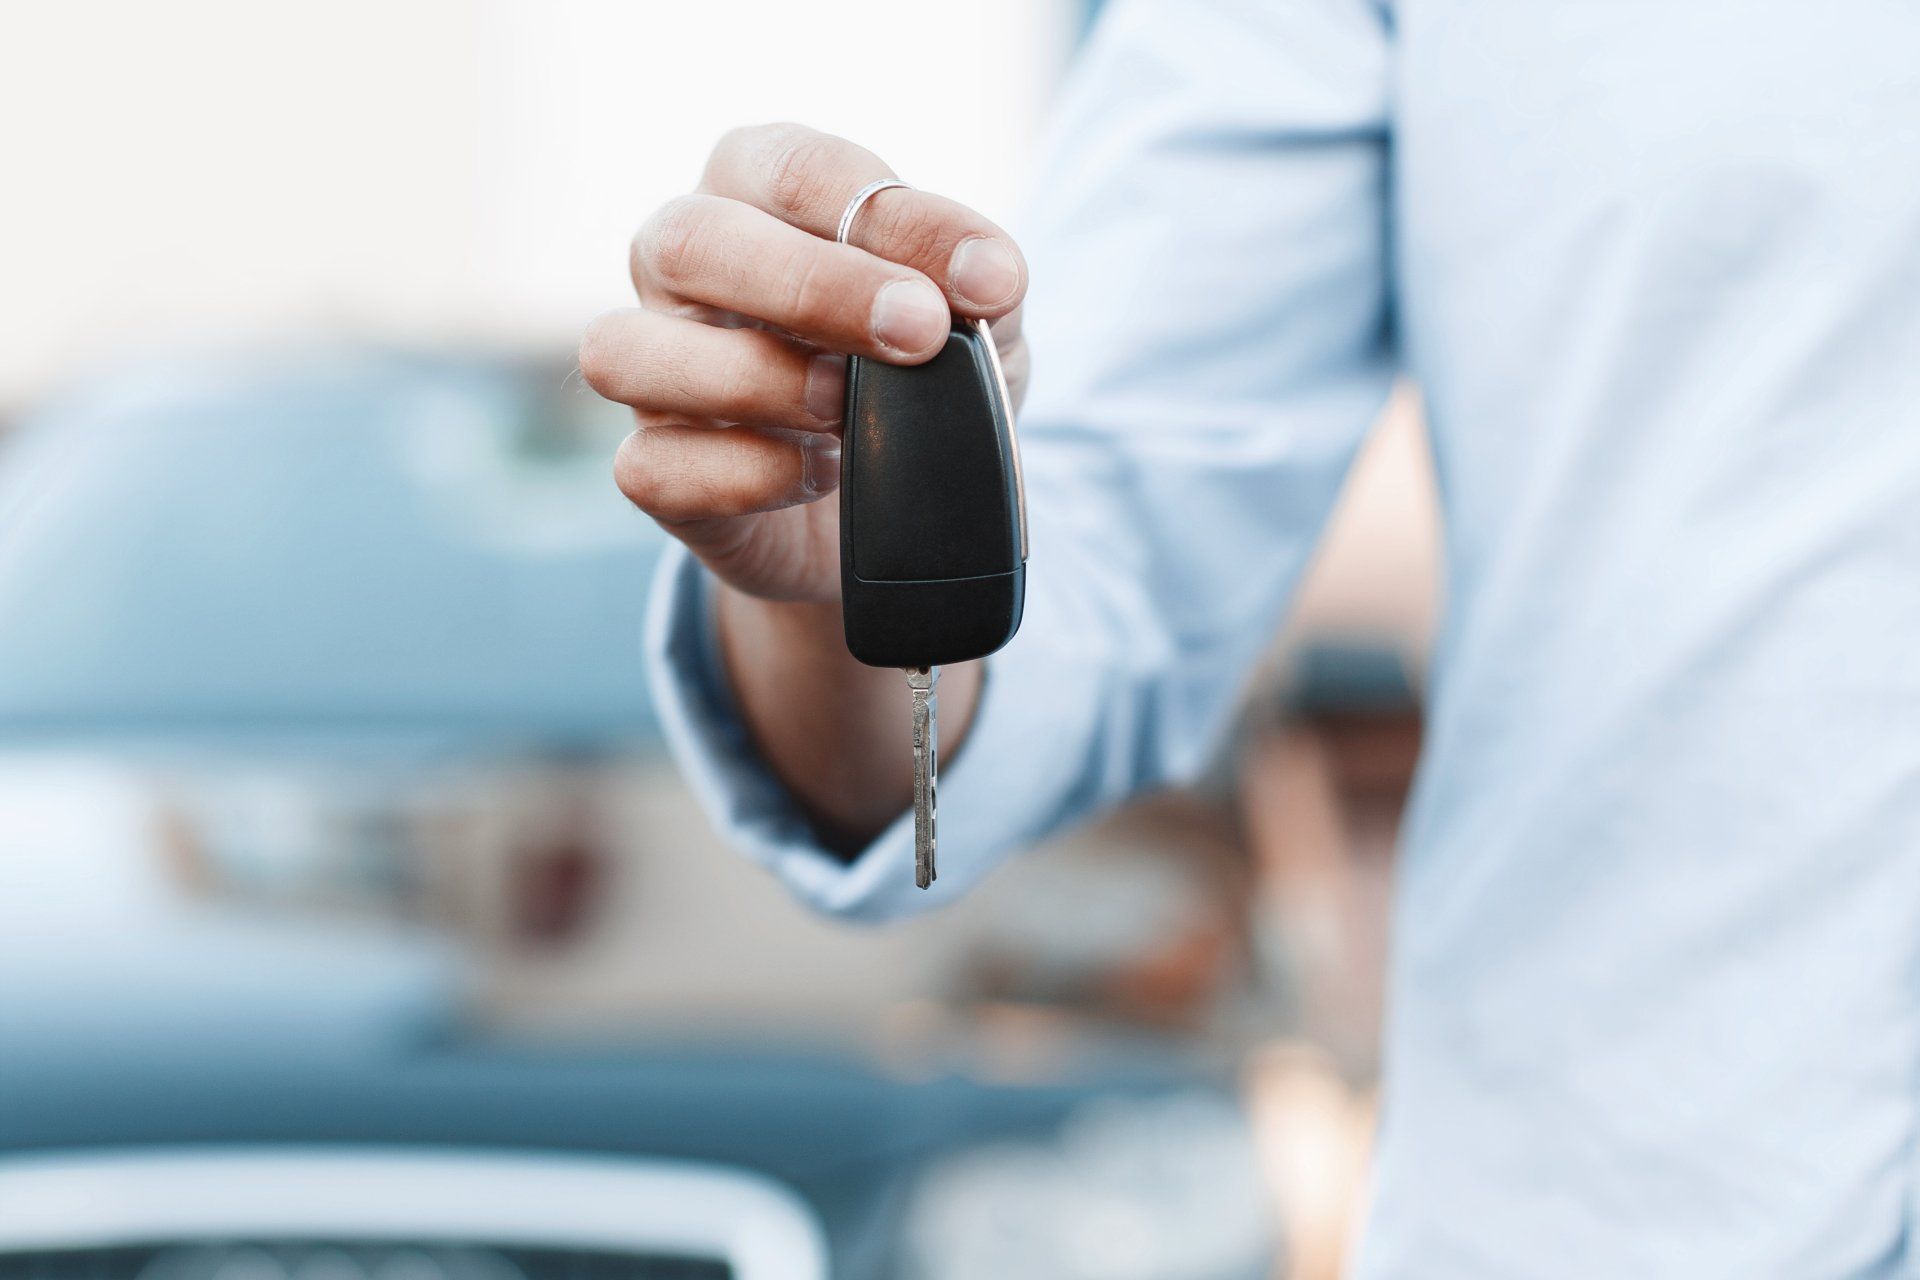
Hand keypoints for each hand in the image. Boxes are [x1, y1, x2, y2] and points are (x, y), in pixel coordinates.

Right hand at [581, 123, 1029, 603]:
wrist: (897, 506)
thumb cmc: (913, 375)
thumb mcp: (970, 320)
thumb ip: (978, 285)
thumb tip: (988, 277)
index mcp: (752, 192)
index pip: (791, 168)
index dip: (889, 217)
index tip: (985, 280)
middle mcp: (678, 266)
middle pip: (687, 241)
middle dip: (812, 285)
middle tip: (918, 332)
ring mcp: (650, 369)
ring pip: (629, 351)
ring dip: (754, 378)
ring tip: (847, 406)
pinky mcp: (654, 470)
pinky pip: (651, 467)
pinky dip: (745, 473)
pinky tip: (821, 472)